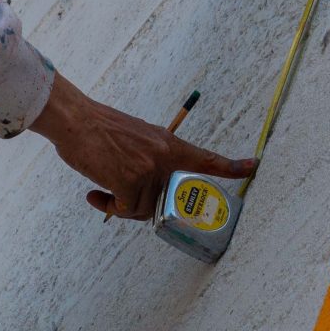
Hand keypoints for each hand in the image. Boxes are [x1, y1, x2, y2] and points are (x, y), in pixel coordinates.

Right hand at [29, 73, 256, 220]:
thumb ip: (150, 160)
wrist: (75, 120)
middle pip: (165, 201)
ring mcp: (149, 170)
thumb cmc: (99, 130)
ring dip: (121, 207)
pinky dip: (108, 208)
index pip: (206, 158)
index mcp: (168, 144)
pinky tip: (94, 195)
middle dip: (142, 207)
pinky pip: (124, 210)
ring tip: (102, 191)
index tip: (253, 166)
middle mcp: (164, 157)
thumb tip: (147, 191)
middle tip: (119, 200)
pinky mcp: (129, 181)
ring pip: (142, 209)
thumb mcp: (137, 138)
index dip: (231, 166)